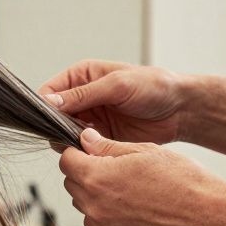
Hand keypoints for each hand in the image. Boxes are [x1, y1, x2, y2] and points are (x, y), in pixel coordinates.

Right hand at [39, 60, 190, 144]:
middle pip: (54, 115)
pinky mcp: (99, 136)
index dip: (44, 105)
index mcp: (82, 76)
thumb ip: (84, 94)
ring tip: (85, 140)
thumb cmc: (154, 87)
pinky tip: (93, 148)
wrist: (180, 110)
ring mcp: (90, 118)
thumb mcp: (117, 85)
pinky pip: (81, 145)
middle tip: (70, 132)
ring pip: (64, 132)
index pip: (50, 91)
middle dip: (57, 125)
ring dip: (69, 139)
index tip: (48, 118)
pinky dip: (82, 149)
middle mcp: (82, 97)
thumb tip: (51, 102)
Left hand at [59, 128, 225, 225]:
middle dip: (84, 171)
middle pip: (71, 182)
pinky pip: (97, 220)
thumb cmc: (179, 178)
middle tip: (111, 165)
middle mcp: (93, 204)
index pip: (66, 160)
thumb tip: (85, 138)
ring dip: (94, 192)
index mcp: (96, 177)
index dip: (76, 151)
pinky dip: (105, 211)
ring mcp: (103, 224)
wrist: (205, 214)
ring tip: (124, 184)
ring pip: (83, 202)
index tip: (90, 149)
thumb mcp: (142, 151)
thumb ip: (106, 146)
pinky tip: (130, 202)